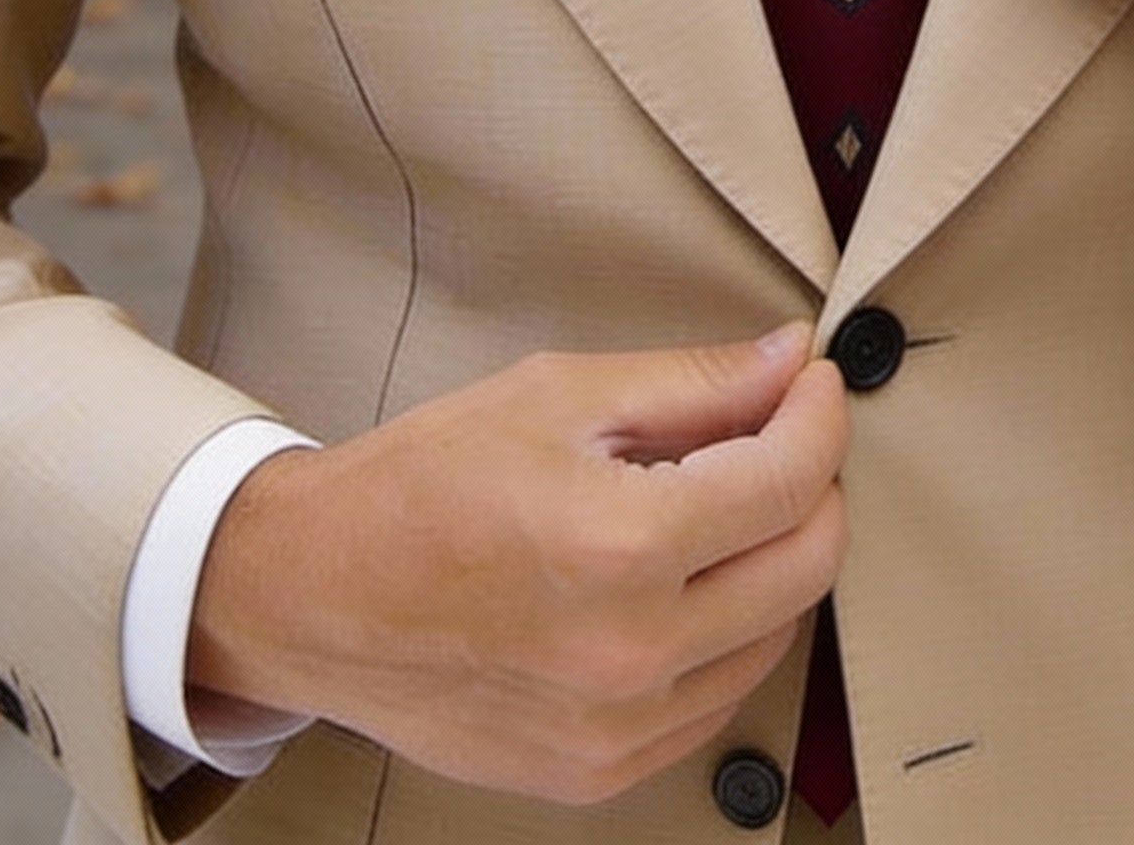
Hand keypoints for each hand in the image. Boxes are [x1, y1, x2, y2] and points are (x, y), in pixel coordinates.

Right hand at [187, 325, 846, 805]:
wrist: (314, 594)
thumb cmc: (422, 484)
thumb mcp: (557, 395)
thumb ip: (692, 383)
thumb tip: (790, 361)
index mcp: (619, 545)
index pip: (789, 480)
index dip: (819, 415)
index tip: (813, 383)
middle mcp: (630, 651)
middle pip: (808, 564)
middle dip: (813, 483)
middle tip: (779, 433)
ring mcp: (617, 728)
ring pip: (776, 636)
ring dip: (775, 560)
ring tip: (720, 505)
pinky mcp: (599, 771)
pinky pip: (718, 700)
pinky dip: (729, 633)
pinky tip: (683, 581)